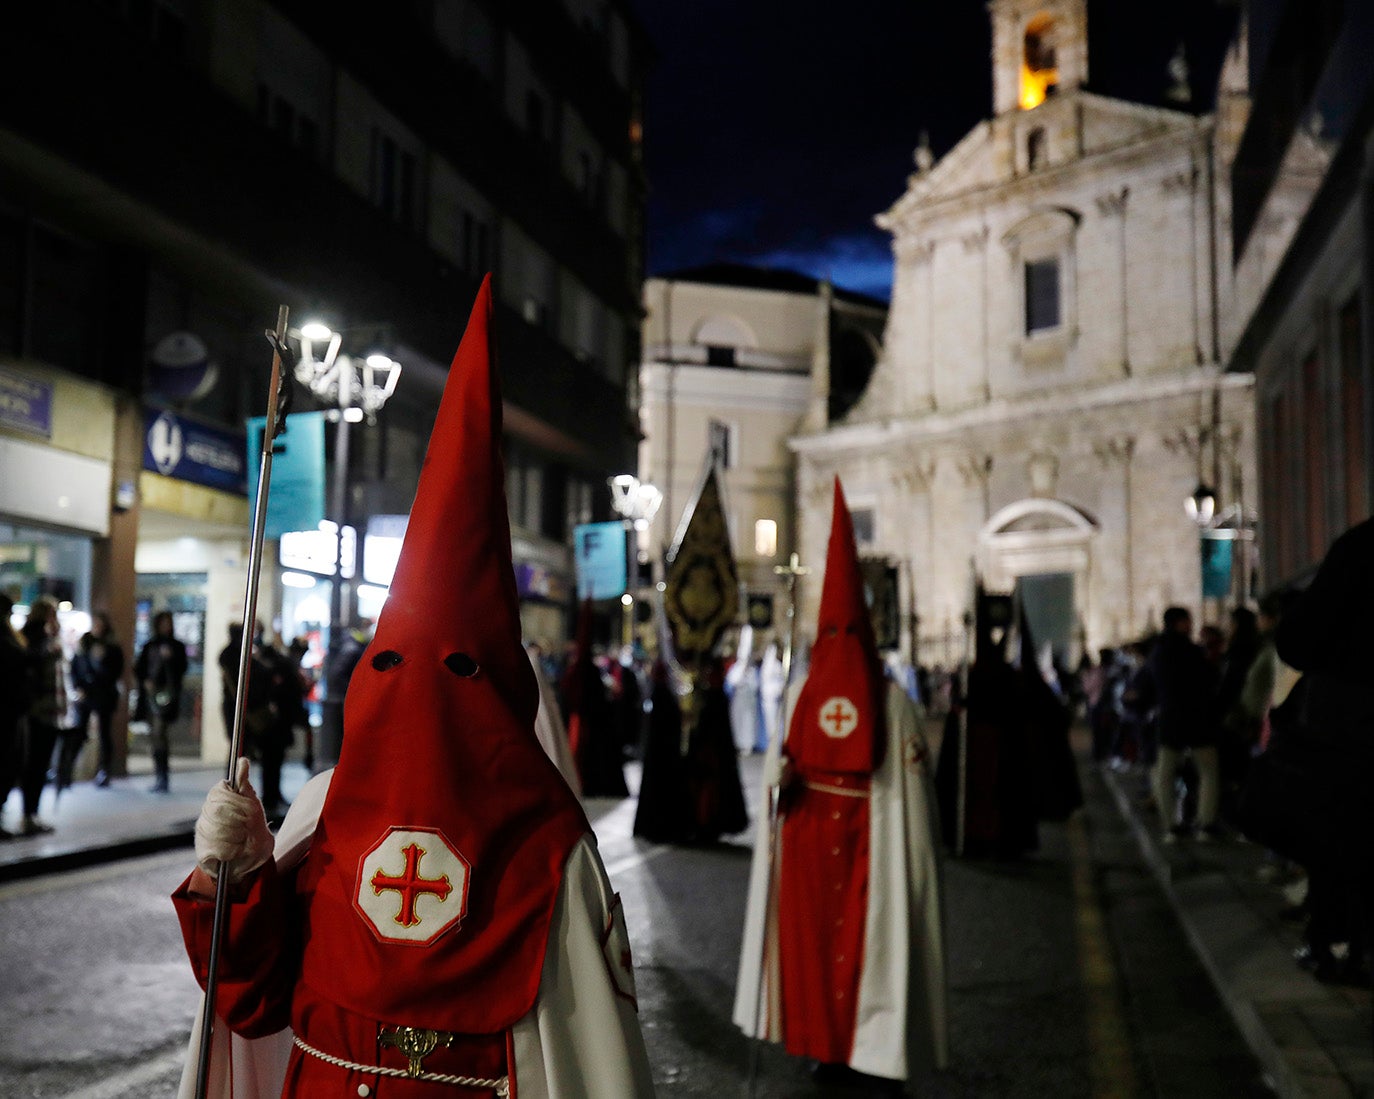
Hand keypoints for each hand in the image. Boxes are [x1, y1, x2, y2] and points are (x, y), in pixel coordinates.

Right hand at [194, 758, 272, 882]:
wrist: (249, 858)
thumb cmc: (252, 827)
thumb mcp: (252, 805)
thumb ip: (244, 786)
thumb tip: (243, 761)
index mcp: (218, 799)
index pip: (219, 790)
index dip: (236, 800)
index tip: (250, 808)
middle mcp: (207, 813)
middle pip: (219, 809)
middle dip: (240, 819)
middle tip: (250, 826)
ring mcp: (202, 831)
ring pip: (217, 828)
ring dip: (238, 835)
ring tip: (244, 839)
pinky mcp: (201, 850)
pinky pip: (215, 847)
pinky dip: (231, 849)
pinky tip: (235, 850)